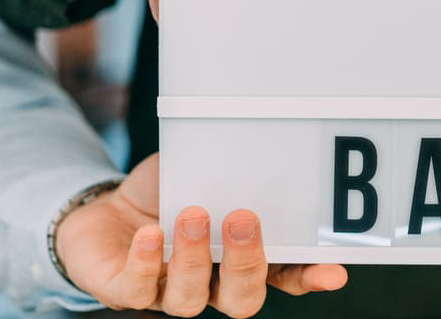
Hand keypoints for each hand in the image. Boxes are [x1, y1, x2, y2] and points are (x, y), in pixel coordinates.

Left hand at [54, 154, 346, 316]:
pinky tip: (151, 234)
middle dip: (246, 263)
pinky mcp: (122, 289)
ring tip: (192, 214)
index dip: (309, 277)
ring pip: (190, 299)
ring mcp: (166, 291)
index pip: (285, 277)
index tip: (334, 270)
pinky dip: (146, 262)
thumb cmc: (169, 190)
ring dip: (194, 258)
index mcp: (240, 259)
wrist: (105, 206)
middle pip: (241, 298)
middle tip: (243, 219)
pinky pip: (136, 289)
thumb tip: (264, 141)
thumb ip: (233, 169)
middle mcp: (210, 283)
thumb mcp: (206, 172)